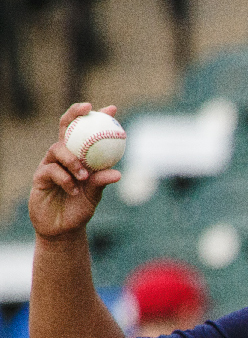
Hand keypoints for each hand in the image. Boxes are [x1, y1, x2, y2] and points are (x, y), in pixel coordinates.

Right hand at [30, 107, 121, 239]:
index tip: (112, 109)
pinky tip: (74, 189)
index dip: (97, 117)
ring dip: (73, 160)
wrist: (63, 228)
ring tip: (84, 175)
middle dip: (74, 114)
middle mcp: (64, 155)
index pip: (87, 131)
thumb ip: (101, 181)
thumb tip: (117, 173)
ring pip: (58, 148)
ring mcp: (50, 164)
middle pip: (65, 127)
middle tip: (88, 109)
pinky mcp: (39, 177)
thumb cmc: (81, 207)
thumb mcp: (95, 193)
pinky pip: (51, 170)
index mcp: (80, 154)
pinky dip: (65, 179)